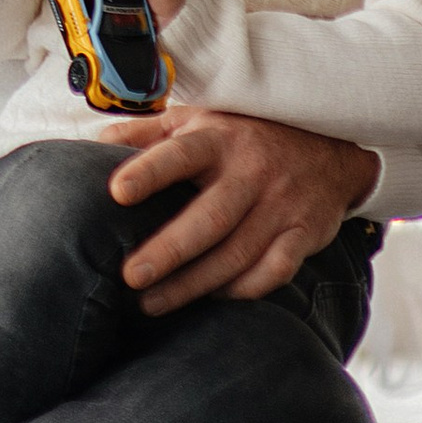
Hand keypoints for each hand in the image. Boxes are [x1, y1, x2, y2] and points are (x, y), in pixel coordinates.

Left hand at [101, 106, 376, 315]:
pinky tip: (212, 300)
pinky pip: (274, 271)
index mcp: (216, 138)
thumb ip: (147, 132)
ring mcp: (280, 205)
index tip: (117, 192)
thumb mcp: (198, 119)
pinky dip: (243, 290)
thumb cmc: (245, 134)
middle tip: (130, 277)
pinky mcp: (304, 233)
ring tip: (153, 303)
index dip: (149, 172)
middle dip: (169, 251)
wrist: (329, 145)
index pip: (178, 154)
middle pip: (208, 218)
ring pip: (236, 253)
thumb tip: (92, 144)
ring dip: (194, 284)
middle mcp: (250, 171)